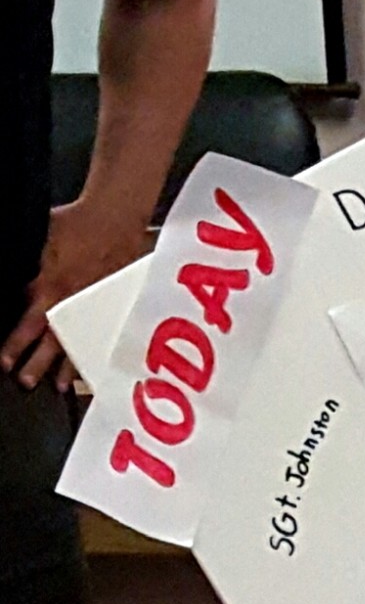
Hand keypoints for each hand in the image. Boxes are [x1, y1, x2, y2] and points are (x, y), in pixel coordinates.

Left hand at [2, 199, 151, 390]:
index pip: (28, 322)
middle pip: (53, 341)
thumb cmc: (76, 223)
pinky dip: (99, 350)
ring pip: (80, 341)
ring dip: (69, 366)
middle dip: (38, 364)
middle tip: (26, 382)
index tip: (4, 361)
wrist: (114, 217)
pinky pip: (104, 333)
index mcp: (50, 286)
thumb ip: (28, 264)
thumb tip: (15, 283)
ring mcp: (95, 306)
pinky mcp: (114, 304)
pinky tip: (97, 364)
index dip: (14, 343)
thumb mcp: (39, 239)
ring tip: (61, 386)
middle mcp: (72, 302)